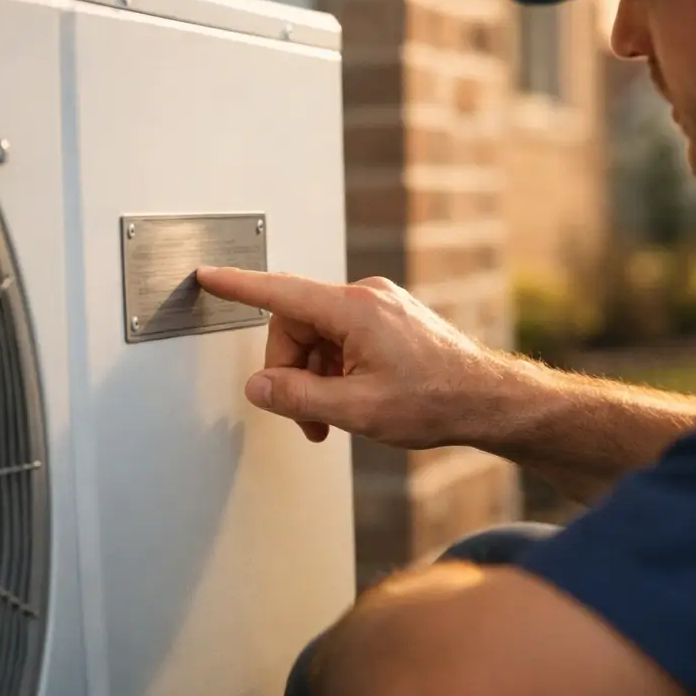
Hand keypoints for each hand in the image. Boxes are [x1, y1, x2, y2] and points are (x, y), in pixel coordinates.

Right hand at [194, 267, 498, 447]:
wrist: (488, 399)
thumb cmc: (436, 400)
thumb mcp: (357, 410)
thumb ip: (299, 397)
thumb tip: (259, 387)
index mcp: (353, 309)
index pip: (279, 293)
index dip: (238, 286)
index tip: (208, 275)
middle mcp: (364, 297)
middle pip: (295, 327)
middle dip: (291, 374)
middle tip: (307, 419)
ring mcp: (378, 307)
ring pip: (317, 338)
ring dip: (315, 379)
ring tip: (335, 420)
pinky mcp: (388, 319)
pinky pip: (341, 340)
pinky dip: (336, 371)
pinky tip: (352, 402)